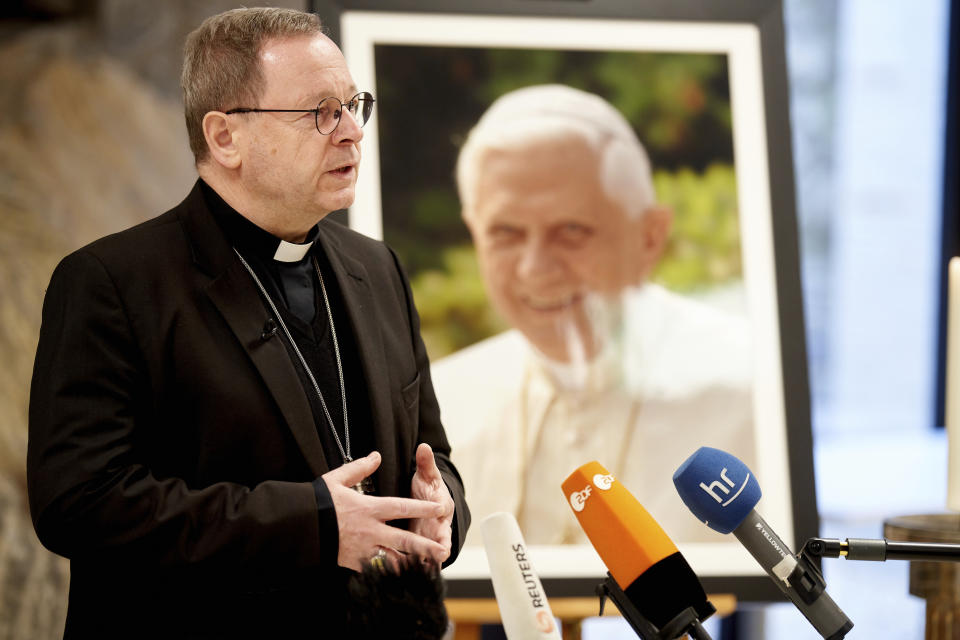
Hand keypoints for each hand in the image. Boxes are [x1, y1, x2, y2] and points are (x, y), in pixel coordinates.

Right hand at [322, 451, 446, 571]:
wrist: (298, 527)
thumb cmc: (318, 501)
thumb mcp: (337, 479)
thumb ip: (359, 468)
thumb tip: (376, 455)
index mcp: (369, 508)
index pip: (402, 506)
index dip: (423, 507)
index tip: (440, 508)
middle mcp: (370, 530)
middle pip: (404, 539)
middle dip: (426, 544)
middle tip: (444, 549)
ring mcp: (362, 548)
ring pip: (393, 558)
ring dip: (411, 562)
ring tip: (429, 567)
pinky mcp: (353, 562)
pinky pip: (376, 568)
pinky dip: (389, 571)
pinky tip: (401, 575)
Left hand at [409, 443, 454, 563]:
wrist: (428, 506)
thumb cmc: (428, 490)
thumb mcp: (427, 476)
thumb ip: (425, 463)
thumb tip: (423, 446)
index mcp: (442, 507)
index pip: (443, 511)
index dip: (441, 513)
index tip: (441, 515)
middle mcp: (438, 527)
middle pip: (440, 538)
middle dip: (440, 547)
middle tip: (440, 555)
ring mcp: (429, 540)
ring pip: (429, 554)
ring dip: (425, 563)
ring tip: (419, 573)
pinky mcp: (419, 551)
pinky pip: (415, 561)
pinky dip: (410, 568)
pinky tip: (401, 577)